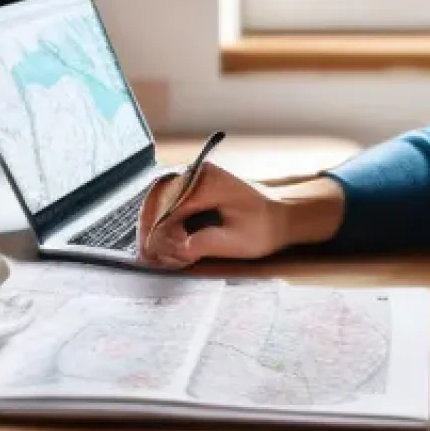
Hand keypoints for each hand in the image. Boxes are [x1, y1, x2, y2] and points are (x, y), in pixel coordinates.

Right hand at [137, 162, 287, 269]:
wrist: (279, 219)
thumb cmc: (262, 229)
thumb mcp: (238, 242)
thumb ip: (209, 243)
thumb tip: (182, 247)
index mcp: (207, 180)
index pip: (167, 203)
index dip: (157, 231)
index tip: (155, 253)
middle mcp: (196, 173)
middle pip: (155, 199)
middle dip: (150, 230)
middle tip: (152, 257)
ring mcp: (193, 179)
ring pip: (156, 201)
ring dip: (153, 228)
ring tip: (162, 254)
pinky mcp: (192, 189)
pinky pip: (165, 204)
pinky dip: (161, 225)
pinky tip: (169, 245)